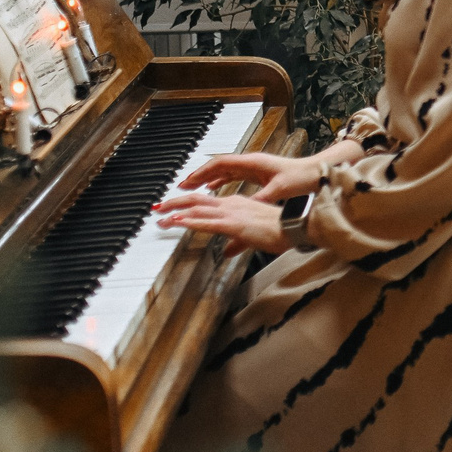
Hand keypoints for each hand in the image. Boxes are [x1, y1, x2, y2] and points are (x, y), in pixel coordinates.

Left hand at [153, 191, 292, 255]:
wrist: (294, 227)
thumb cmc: (280, 230)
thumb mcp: (253, 236)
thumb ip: (236, 243)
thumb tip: (226, 252)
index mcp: (236, 204)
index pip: (205, 201)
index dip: (187, 202)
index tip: (173, 207)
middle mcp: (230, 204)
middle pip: (195, 200)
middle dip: (174, 202)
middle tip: (157, 207)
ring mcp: (231, 213)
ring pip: (196, 208)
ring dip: (175, 211)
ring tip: (160, 215)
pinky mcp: (233, 224)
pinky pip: (206, 222)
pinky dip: (189, 221)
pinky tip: (177, 222)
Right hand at [175, 148, 323, 202]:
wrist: (315, 173)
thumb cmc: (300, 178)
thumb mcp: (278, 191)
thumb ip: (260, 199)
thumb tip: (244, 207)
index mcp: (252, 163)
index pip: (220, 164)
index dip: (202, 173)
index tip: (187, 182)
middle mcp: (251, 162)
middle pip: (218, 166)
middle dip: (199, 175)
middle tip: (182, 186)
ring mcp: (254, 167)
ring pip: (224, 170)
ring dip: (208, 178)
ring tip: (192, 188)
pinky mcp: (258, 173)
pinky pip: (232, 175)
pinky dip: (220, 180)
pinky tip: (214, 188)